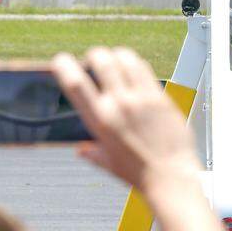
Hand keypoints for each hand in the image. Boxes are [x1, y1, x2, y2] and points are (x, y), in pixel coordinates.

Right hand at [52, 47, 199, 193]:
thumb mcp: (109, 164)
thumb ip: (92, 153)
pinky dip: (135, 63)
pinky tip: (134, 68)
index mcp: (100, 121)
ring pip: (125, 58)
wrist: (171, 176)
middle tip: (94, 59)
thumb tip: (81, 150)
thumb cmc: (139, 173)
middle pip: (101, 60)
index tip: (61, 60)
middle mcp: (119, 105)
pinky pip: (145, 69)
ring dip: (116, 54)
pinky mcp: (161, 97)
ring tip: (115, 59)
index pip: (75, 83)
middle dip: (94, 55)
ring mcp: (142, 99)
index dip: (64, 65)